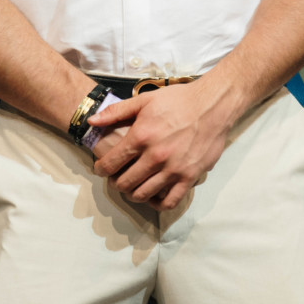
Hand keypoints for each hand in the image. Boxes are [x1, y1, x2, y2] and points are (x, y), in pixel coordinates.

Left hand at [88, 80, 231, 211]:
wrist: (212, 106)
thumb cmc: (178, 100)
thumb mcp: (144, 100)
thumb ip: (117, 112)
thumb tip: (92, 121)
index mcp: (141, 136)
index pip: (112, 162)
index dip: (101, 169)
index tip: (100, 169)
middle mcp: (155, 156)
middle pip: (125, 183)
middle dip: (115, 183)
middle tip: (116, 178)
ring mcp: (173, 169)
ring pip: (143, 194)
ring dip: (132, 194)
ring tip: (132, 187)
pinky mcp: (189, 177)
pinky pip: (169, 201)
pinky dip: (157, 204)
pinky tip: (153, 197)